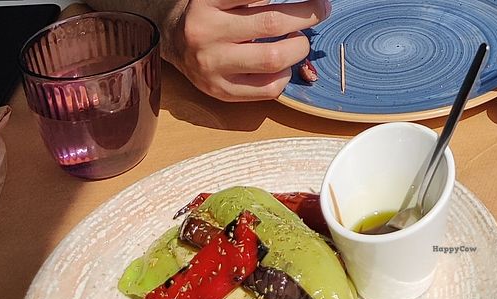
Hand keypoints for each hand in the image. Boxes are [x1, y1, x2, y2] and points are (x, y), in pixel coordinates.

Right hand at [164, 0, 330, 101]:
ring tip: (299, 40)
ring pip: (273, 58)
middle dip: (306, 15)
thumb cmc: (212, 15)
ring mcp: (213, 64)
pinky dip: (286, 75)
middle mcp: (206, 32)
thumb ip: (255, 0)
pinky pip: (269, 88)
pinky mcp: (222, 90)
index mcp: (207, 1)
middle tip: (321, 9)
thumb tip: (306, 3)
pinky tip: (283, 65)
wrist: (175, 42)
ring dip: (299, 48)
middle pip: (272, 23)